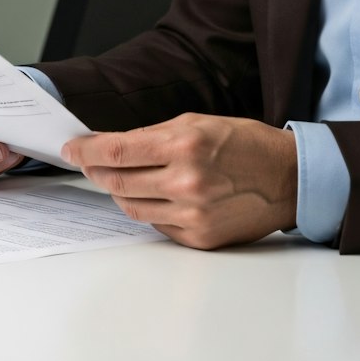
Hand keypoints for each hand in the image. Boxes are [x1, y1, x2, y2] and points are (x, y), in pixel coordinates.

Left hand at [63, 114, 297, 249]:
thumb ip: (152, 135)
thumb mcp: (197, 122)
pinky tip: (157, 196)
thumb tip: (110, 143)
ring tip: (124, 178)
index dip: (86, 150)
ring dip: (119, 191)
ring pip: (131, 206)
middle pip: (117, 182)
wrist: (288, 179)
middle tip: (89, 162)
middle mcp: (187, 183)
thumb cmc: (245, 145)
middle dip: (96, 170)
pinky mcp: (199, 238)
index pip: (117, 151)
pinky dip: (148, 209)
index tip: (71, 149)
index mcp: (185, 146)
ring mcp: (193, 215)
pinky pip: (155, 224)